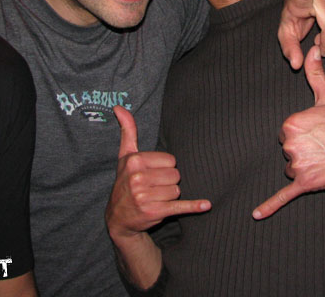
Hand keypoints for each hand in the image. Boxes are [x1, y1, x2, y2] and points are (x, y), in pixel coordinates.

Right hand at [106, 106, 210, 238]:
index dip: (164, 168)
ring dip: (170, 196)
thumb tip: (119, 107)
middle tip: (154, 188)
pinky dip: (194, 206)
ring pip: (177, 190)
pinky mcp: (155, 212)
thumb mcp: (125, 156)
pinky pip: (180, 206)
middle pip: (176, 175)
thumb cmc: (125, 182)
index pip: (171, 160)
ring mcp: (145, 197)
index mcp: (134, 161)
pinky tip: (206, 205)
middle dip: (168, 182)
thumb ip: (127, 131)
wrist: (118, 218)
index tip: (152, 174)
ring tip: (155, 198)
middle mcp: (138, 178)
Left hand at [252, 46, 324, 219]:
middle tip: (324, 146)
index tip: (319, 132)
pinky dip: (270, 206)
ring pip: (291, 168)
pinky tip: (257, 214)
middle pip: (287, 150)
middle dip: (303, 150)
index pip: (286, 132)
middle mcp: (290, 144)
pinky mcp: (304, 183)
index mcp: (291, 123)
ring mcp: (297, 165)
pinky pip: (283, 195)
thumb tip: (312, 50)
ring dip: (304, 167)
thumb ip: (316, 74)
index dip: (303, 133)